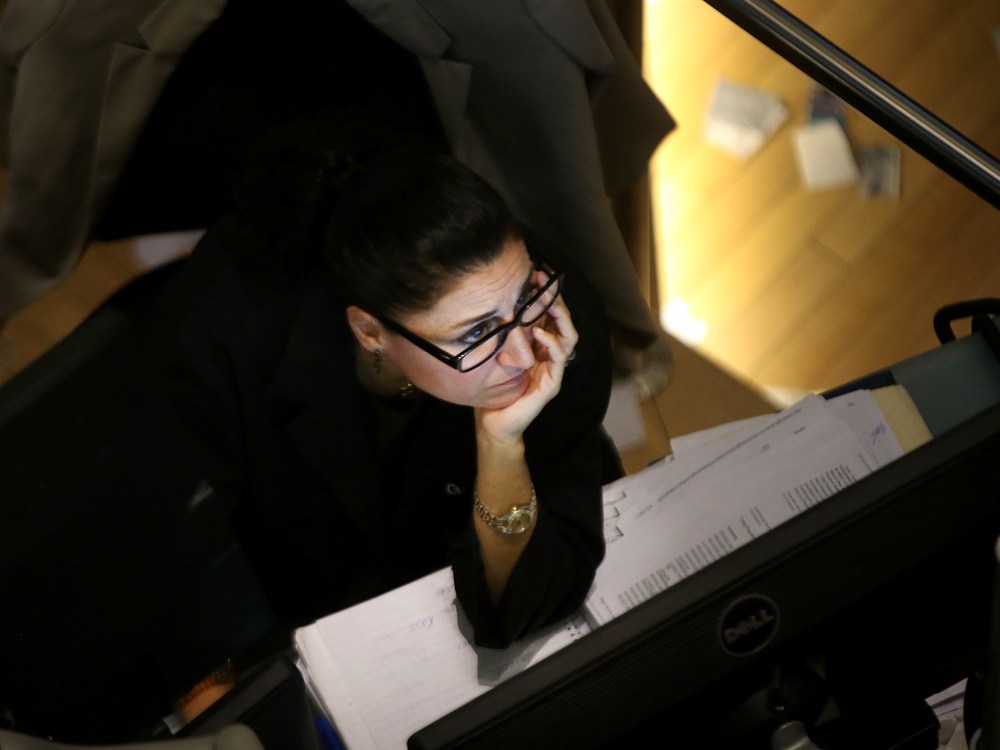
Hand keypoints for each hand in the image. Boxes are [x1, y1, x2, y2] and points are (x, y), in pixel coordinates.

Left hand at [475, 288, 577, 443]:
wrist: (493, 421)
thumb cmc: (494, 387)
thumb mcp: (497, 353)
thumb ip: (503, 334)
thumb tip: (495, 304)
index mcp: (541, 348)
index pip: (552, 317)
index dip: (548, 296)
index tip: (537, 276)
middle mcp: (550, 356)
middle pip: (565, 324)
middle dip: (557, 301)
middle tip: (544, 283)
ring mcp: (553, 370)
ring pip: (569, 338)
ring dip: (560, 318)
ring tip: (548, 303)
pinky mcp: (551, 384)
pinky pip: (559, 359)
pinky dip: (551, 343)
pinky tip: (539, 332)